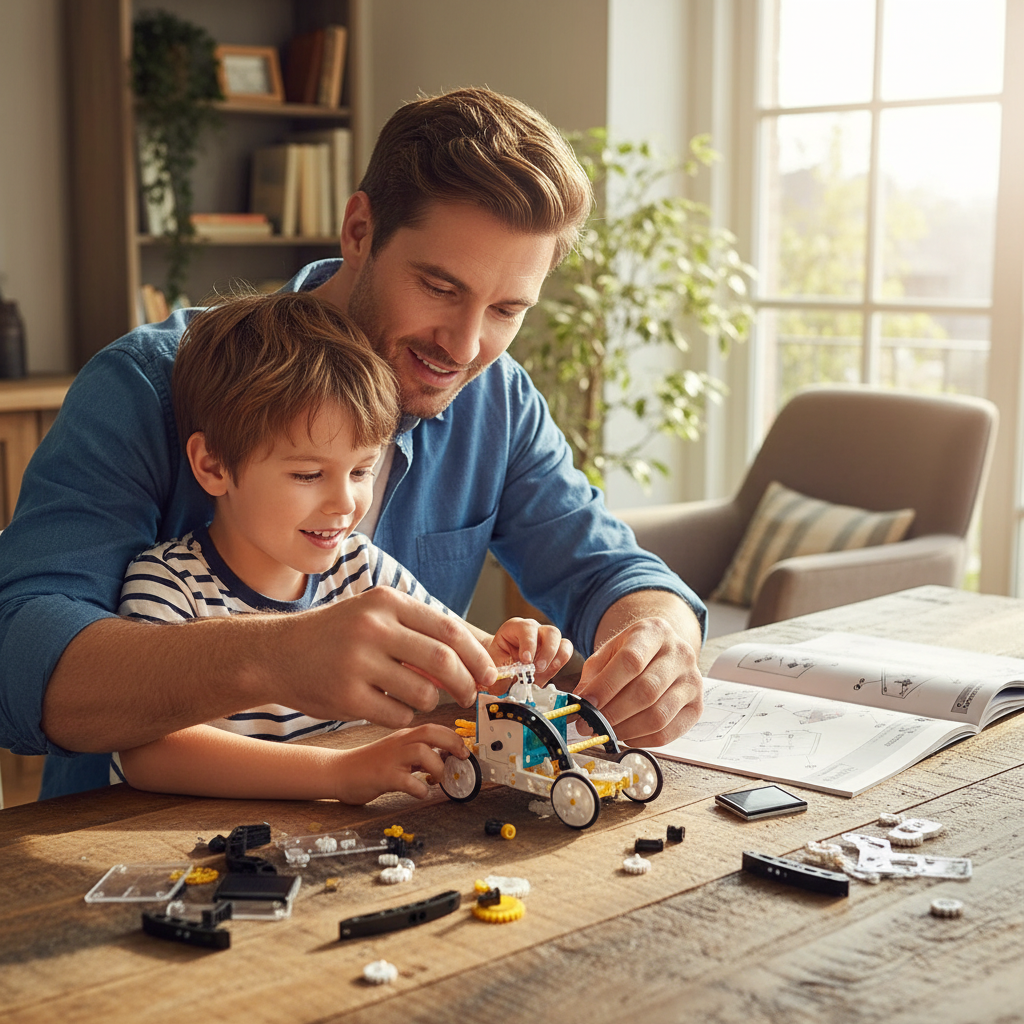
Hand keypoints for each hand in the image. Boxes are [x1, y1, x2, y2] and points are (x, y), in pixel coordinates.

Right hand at [275, 588, 496, 727]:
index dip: (476, 656)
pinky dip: (404, 715)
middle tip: (470, 694)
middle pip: (442, 660)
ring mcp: (357, 662)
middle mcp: (373, 628)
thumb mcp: (374, 614)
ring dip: (431, 701)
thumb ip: (417, 630)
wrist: (278, 653)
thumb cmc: (337, 635)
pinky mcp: (346, 696)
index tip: (488, 674)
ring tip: (420, 696)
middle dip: (465, 682)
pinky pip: (397, 714)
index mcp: (386, 602)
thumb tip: (471, 659)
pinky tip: (391, 706)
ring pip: (423, 692)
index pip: (449, 630)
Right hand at [332, 723, 468, 804]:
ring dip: (437, 767)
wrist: (338, 772)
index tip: (464, 751)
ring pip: (422, 752)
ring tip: (438, 779)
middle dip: (453, 743)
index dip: (454, 737)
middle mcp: (399, 743)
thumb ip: (419, 755)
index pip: (434, 728)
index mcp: (404, 736)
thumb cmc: (369, 764)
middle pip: (431, 733)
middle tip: (462, 759)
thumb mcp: (397, 753)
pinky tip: (420, 792)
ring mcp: (391, 759)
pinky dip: (420, 789)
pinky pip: (407, 781)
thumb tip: (445, 759)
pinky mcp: (383, 776)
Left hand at [485, 617, 573, 686]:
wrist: (500, 666)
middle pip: (550, 632)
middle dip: (547, 652)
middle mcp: (535, 631)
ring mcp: (547, 641)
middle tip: (537, 668)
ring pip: (562, 642)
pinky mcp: (555, 652)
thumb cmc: (497, 663)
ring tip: (543, 672)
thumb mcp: (493, 668)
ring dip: (556, 659)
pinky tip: (548, 674)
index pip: (527, 628)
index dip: (528, 643)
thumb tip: (507, 685)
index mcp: (516, 628)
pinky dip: (560, 665)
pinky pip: (566, 653)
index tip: (526, 660)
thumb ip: (500, 677)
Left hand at [574, 611, 702, 746]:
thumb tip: (579, 704)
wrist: (665, 651)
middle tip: (590, 724)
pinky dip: (642, 740)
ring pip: (658, 715)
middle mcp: (681, 654)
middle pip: (646, 691)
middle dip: (613, 713)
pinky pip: (668, 732)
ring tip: (606, 731)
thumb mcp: (610, 652)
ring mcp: (693, 681)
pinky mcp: (697, 707)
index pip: (632, 660)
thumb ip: (593, 675)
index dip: (606, 686)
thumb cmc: (633, 652)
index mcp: (656, 631)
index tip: (586, 704)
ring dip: (626, 729)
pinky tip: (626, 735)